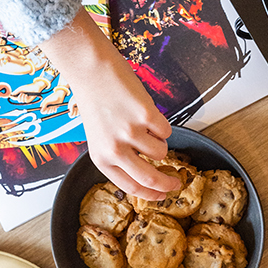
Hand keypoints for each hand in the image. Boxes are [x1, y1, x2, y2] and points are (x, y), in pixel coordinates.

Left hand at [39, 8, 174, 197]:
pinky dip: (161, 124)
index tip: (163, 195)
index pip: (130, 187)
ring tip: (143, 124)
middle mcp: (114, 149)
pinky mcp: (145, 115)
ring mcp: (131, 132)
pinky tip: (145, 112)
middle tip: (176, 182)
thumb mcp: (100, 137)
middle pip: (150, 178)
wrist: (91, 71)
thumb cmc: (95, 101)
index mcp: (101, 158)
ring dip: (159, 141)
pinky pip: (166, 131)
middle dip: (168, 183)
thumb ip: (118, 157)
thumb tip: (147, 174)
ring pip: (162, 151)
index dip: (151, 195)